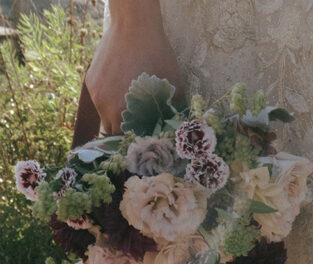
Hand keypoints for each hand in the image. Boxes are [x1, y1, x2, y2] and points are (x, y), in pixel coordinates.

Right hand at [85, 0, 183, 134]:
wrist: (134, 25)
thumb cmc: (158, 56)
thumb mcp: (173, 88)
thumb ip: (172, 113)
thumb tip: (175, 130)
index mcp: (124, 113)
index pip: (126, 142)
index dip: (136, 143)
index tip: (145, 142)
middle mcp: (106, 107)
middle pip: (113, 134)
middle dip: (125, 134)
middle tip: (138, 130)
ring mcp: (96, 94)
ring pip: (105, 118)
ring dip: (117, 118)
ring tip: (131, 110)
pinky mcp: (91, 82)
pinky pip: (100, 101)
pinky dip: (110, 101)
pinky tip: (123, 91)